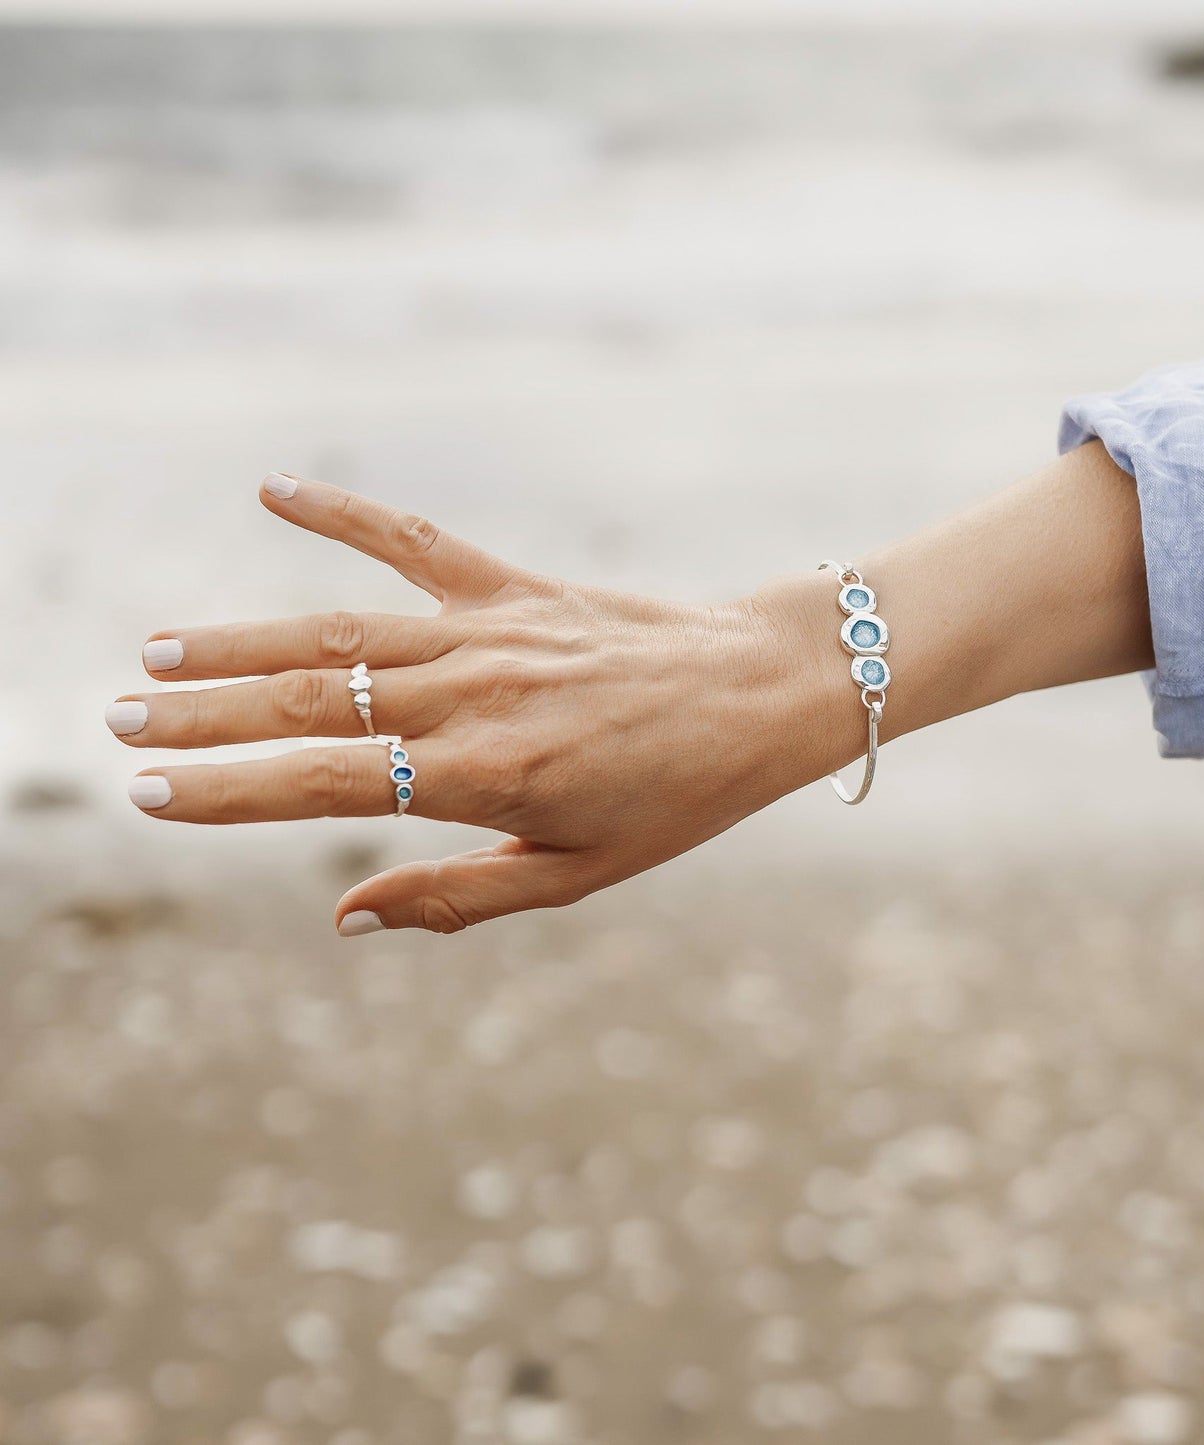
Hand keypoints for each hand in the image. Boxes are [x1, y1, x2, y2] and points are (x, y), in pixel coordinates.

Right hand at [107, 474, 853, 935]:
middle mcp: (475, 698)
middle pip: (311, 700)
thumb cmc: (678, 797)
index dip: (228, 790)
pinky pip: (415, 542)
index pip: (324, 783)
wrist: (763, 693)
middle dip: (205, 716)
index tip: (151, 793)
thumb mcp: (578, 875)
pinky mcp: (517, 587)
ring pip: (340, 630)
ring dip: (241, 639)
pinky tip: (275, 490)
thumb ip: (456, 898)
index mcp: (486, 780)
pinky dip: (343, 513)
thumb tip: (344, 917)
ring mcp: (492, 632)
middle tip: (117, 721)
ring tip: (159, 651)